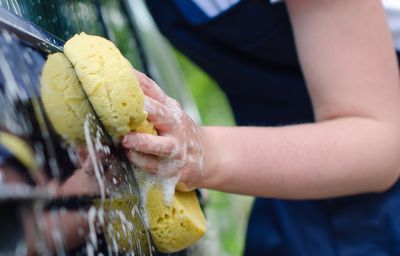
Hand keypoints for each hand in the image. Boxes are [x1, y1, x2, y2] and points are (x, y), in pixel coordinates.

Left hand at [121, 70, 204, 190]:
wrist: (206, 156)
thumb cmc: (177, 131)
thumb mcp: (168, 112)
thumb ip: (148, 102)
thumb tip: (118, 82)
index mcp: (170, 108)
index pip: (152, 90)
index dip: (136, 81)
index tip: (118, 72)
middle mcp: (174, 126)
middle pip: (161, 114)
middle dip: (145, 109)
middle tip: (124, 106)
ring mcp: (176, 148)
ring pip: (161, 145)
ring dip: (143, 142)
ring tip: (126, 140)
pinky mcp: (173, 168)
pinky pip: (156, 166)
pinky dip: (141, 161)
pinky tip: (129, 156)